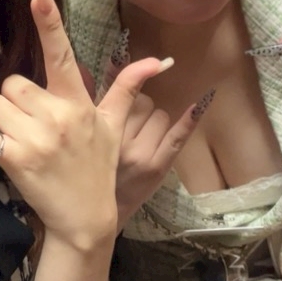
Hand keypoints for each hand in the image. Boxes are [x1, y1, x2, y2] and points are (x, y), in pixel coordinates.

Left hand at [0, 0, 166, 250]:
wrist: (86, 218)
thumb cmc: (98, 168)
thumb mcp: (114, 126)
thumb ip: (127, 88)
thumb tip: (158, 60)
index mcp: (78, 103)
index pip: (62, 56)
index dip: (49, 24)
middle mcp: (56, 116)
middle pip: (13, 83)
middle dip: (17, 100)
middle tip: (34, 125)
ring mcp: (34, 139)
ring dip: (2, 119)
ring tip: (23, 141)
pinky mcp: (13, 159)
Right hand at [93, 39, 204, 230]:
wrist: (91, 217)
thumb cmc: (81, 174)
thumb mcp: (81, 136)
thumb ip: (91, 102)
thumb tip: (102, 66)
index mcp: (97, 130)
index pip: (121, 91)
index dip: (135, 74)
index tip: (156, 62)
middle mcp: (120, 140)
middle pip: (142, 103)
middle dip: (139, 107)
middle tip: (129, 124)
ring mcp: (143, 154)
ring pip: (160, 115)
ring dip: (154, 120)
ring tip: (141, 136)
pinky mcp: (159, 168)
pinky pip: (178, 136)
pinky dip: (189, 119)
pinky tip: (201, 102)